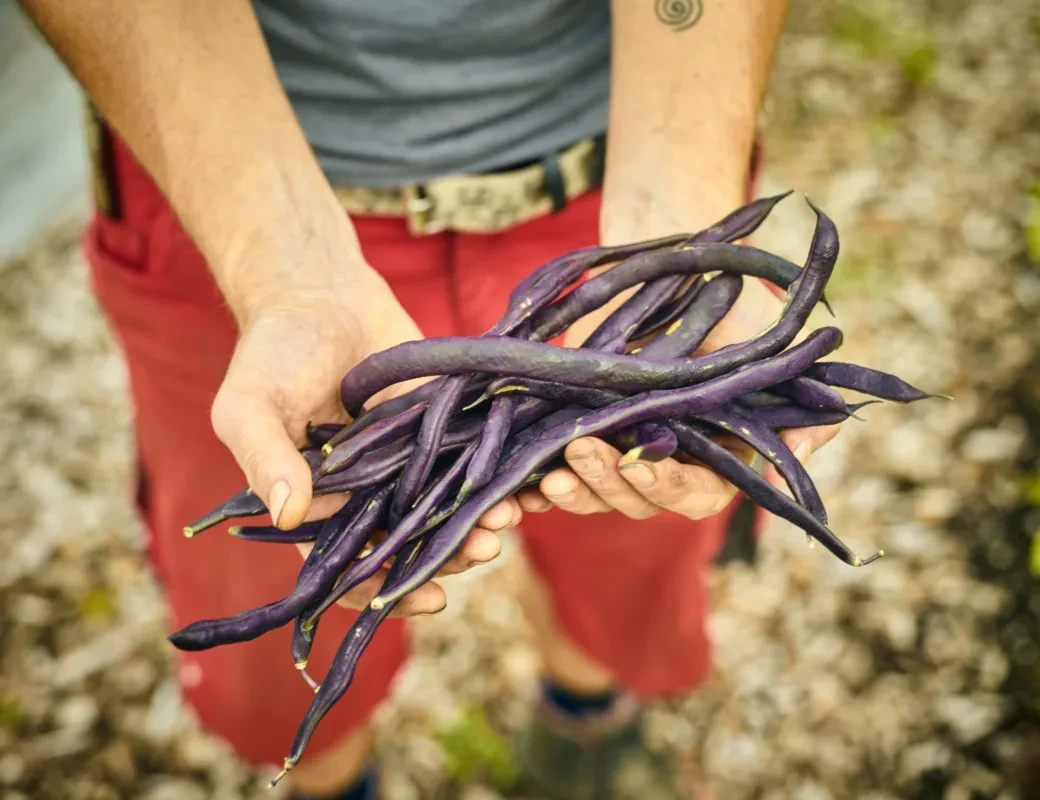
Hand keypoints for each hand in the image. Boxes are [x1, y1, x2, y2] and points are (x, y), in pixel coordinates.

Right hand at [210, 263, 517, 614]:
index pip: (350, 568)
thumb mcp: (250, 404)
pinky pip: (467, 463)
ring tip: (507, 516)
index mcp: (316, 504)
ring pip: (445, 509)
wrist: (319, 292)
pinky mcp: (438, 428)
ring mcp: (405, 463)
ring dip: (476, 520)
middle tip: (484, 546)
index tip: (430, 597)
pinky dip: (492, 476)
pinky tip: (521, 480)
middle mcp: (364, 493)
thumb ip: (265, 458)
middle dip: (448, 554)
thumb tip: (289, 517)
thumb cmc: (272, 350)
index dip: (387, 590)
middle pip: (409, 544)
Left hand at [518, 277, 839, 520]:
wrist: (669, 267)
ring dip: (574, 490)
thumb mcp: (769, 344)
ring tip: (550, 472)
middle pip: (638, 500)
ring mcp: (621, 452)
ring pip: (596, 494)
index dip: (669, 486)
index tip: (644, 465)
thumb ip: (794, 397)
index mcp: (715, 455)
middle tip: (579, 453)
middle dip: (608, 485)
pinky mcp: (584, 434)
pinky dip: (539, 488)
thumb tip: (811, 441)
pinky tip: (521, 489)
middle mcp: (667, 463)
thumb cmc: (727, 306)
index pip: (696, 492)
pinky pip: (561, 475)